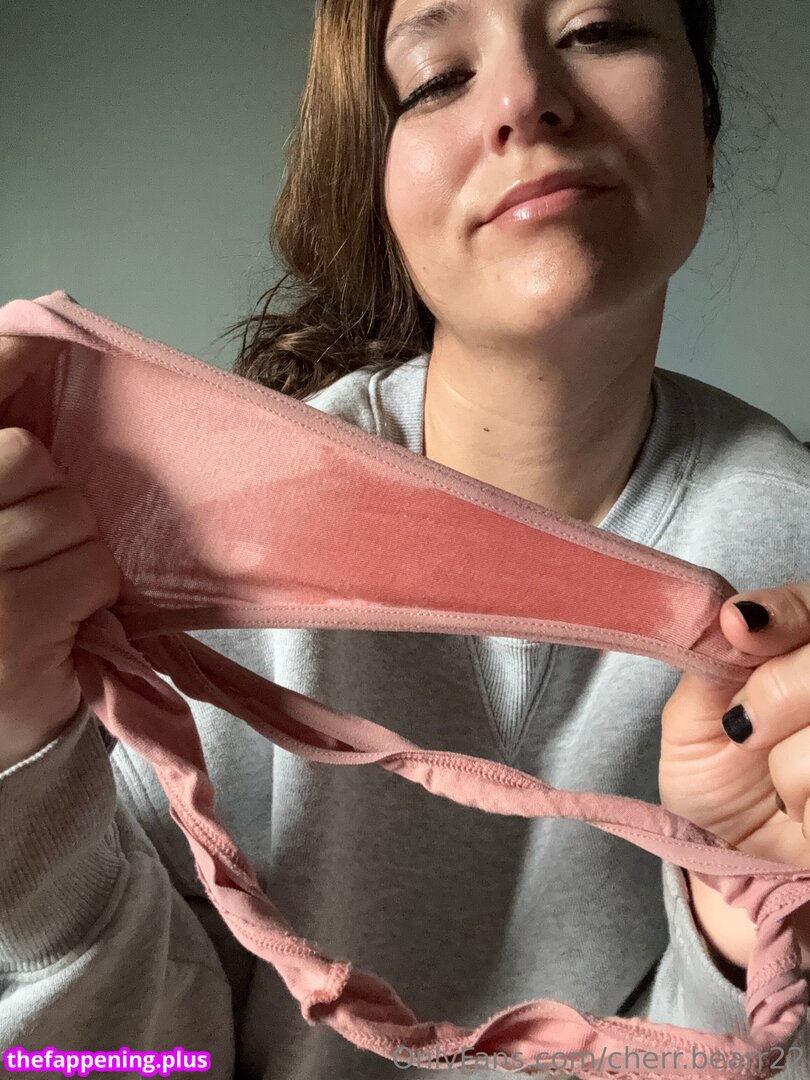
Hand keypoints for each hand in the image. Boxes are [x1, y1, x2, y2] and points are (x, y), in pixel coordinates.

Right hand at [0, 335, 122, 771]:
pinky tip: (62, 621)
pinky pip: (91, 571)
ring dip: (76, 549)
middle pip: (25, 459)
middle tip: (36, 542)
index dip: (1, 369)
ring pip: (69, 514)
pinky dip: (92, 592)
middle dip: (50, 493)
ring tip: (45, 588)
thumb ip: (1, 476)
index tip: (28, 350)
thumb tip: (22, 356)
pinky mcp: (12, 627)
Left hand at [659, 585, 809, 974]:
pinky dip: (808, 805)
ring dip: (792, 766)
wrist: (737, 860)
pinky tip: (801, 814)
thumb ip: (714, 662)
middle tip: (743, 731)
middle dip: (779, 692)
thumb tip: (732, 615)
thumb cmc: (714, 777)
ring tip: (778, 787)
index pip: (807, 605)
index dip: (779, 612)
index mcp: (799, 646)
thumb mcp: (693, 720)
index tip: (738, 625)